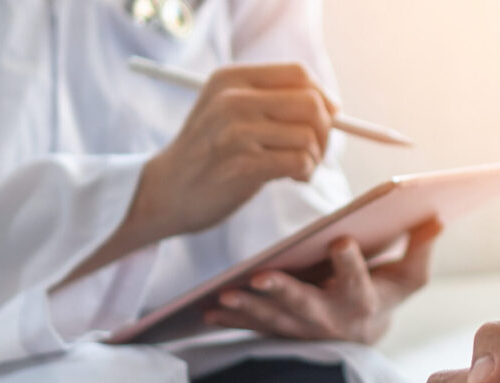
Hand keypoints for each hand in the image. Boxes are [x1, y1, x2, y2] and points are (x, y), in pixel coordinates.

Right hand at [136, 63, 339, 236]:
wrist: (165, 192)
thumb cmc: (209, 153)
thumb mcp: (228, 110)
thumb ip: (272, 100)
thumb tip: (334, 107)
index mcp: (231, 78)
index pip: (298, 74)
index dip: (322, 96)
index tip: (327, 118)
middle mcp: (232, 99)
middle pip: (311, 103)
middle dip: (325, 130)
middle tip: (315, 150)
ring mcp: (236, 131)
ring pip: (309, 135)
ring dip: (315, 157)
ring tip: (298, 169)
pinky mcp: (243, 165)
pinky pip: (300, 162)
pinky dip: (305, 172)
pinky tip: (291, 178)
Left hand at [203, 219, 441, 342]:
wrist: (362, 337)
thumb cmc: (385, 294)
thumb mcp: (409, 277)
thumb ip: (421, 248)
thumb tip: (436, 216)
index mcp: (364, 303)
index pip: (358, 283)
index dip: (350, 264)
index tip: (341, 240)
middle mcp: (332, 320)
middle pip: (307, 307)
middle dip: (283, 294)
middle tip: (260, 277)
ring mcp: (304, 330)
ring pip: (275, 320)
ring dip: (248, 309)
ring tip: (223, 296)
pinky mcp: (283, 331)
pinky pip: (256, 327)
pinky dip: (233, 321)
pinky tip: (210, 310)